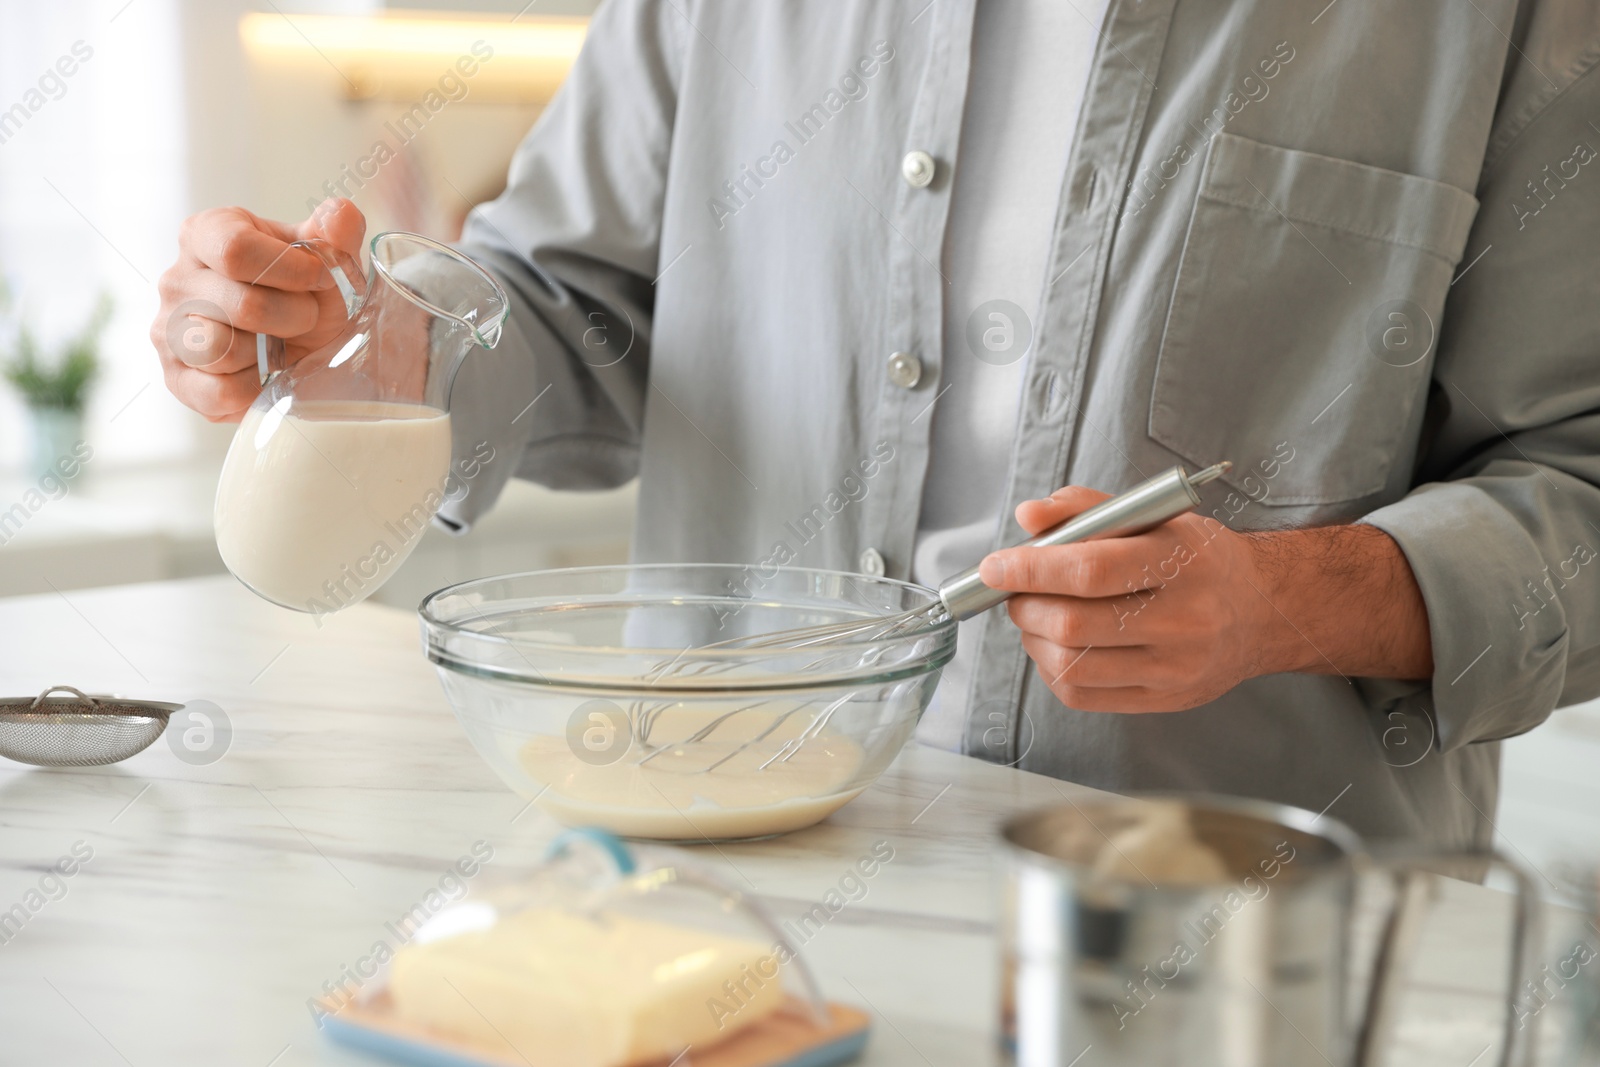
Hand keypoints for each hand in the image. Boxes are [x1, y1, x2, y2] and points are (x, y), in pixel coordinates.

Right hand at [151, 198, 365, 421]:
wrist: (298, 346)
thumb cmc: (304, 294)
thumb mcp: (325, 259)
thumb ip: (337, 232)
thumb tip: (340, 213)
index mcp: (206, 234)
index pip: (236, 249)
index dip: (292, 271)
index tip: (320, 279)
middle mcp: (176, 279)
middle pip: (244, 305)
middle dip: (296, 317)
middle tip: (308, 318)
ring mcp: (168, 330)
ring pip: (224, 350)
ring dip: (271, 354)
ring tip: (281, 345)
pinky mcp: (176, 378)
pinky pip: (218, 391)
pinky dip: (255, 388)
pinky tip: (265, 374)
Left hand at [978, 486, 1273, 712]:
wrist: (1264, 610)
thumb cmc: (1198, 559)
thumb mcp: (1154, 516)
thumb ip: (1087, 509)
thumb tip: (1028, 516)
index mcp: (1181, 562)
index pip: (1090, 570)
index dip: (1030, 569)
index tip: (995, 566)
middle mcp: (1183, 619)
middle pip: (1073, 624)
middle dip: (1024, 606)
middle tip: (1015, 591)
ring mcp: (1175, 667)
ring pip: (1072, 665)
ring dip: (1033, 639)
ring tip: (1036, 617)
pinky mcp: (1164, 700)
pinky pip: (1083, 695)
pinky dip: (1052, 670)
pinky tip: (1057, 646)